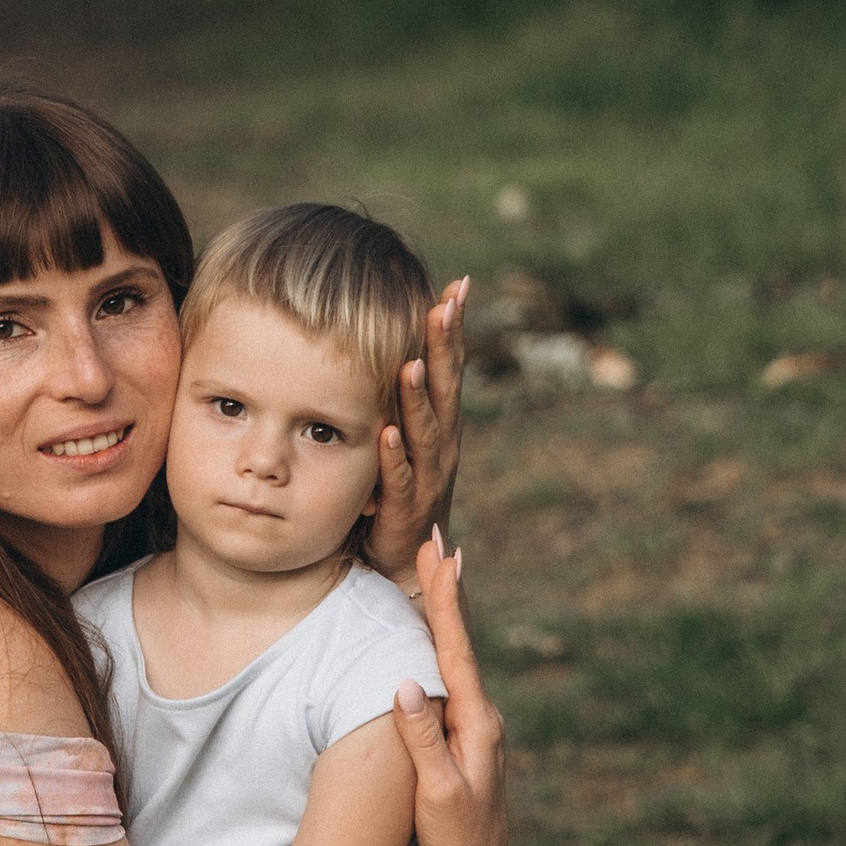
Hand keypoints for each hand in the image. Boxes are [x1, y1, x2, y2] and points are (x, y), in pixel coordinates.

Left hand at [367, 276, 467, 586]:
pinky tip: (386, 433)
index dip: (453, 327)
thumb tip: (386, 337)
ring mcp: (427, 479)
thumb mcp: (395, 431)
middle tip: (446, 304)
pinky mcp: (404, 510)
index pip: (450, 366)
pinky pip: (399, 480)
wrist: (396, 560)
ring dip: (420, 398)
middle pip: (447, 389)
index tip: (459, 284)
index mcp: (439, 422)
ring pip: (426, 432)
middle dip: (446, 347)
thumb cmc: (391, 487)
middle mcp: (441, 446)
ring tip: (414, 362)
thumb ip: (393, 390)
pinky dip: (394, 457)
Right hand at [396, 527, 508, 845]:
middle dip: (446, 590)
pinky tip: (431, 636)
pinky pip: (449, 677)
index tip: (444, 555)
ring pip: (454, 655)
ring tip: (438, 570)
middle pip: (458, 640)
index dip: (448, 600)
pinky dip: (440, 645)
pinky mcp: (462, 739)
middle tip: (440, 541)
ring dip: (444, 612)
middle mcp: (481, 716)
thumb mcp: (438, 792)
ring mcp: (474, 727)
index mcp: (477, 722)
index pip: (455, 648)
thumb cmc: (455, 837)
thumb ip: (422, 739)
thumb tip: (403, 683)